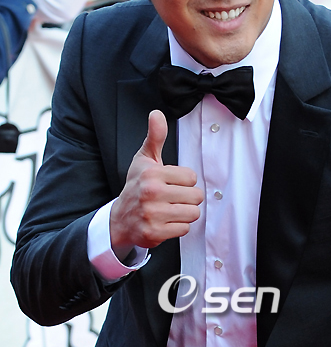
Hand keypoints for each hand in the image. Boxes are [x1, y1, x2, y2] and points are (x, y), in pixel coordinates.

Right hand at [110, 110, 202, 260]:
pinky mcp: (154, 233)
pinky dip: (177, 227)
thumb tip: (157, 113)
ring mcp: (152, 215)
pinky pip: (184, 229)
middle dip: (187, 198)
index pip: (192, 177)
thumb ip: (155, 136)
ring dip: (184, 213)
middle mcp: (151, 193)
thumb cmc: (136, 186)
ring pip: (192, 213)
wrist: (119, 219)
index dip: (184, 181)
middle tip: (172, 198)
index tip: (171, 183)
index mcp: (152, 174)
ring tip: (170, 209)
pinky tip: (165, 221)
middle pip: (196, 196)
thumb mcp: (145, 159)